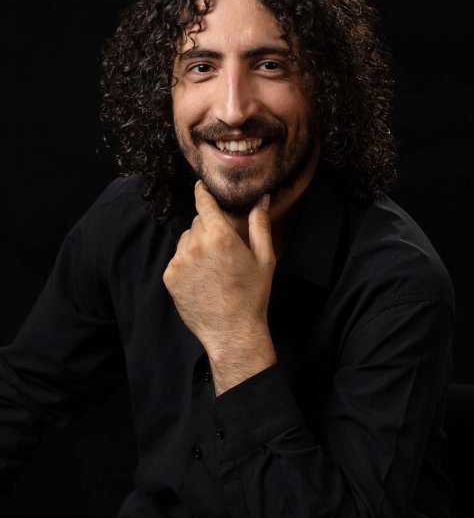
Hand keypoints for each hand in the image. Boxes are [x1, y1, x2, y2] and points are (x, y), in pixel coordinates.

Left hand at [163, 181, 276, 391]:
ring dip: (196, 245)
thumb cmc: (252, 295)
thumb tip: (261, 200)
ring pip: (186, 240)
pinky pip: (177, 258)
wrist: (232, 331)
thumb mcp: (264, 258)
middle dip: (208, 228)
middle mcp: (196, 245)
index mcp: (220, 236)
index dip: (202, 192)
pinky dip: (187, 262)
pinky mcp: (170, 276)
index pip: (204, 204)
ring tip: (213, 267)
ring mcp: (179, 261)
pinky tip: (202, 278)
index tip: (199, 186)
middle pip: (197, 223)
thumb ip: (260, 225)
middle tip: (223, 249)